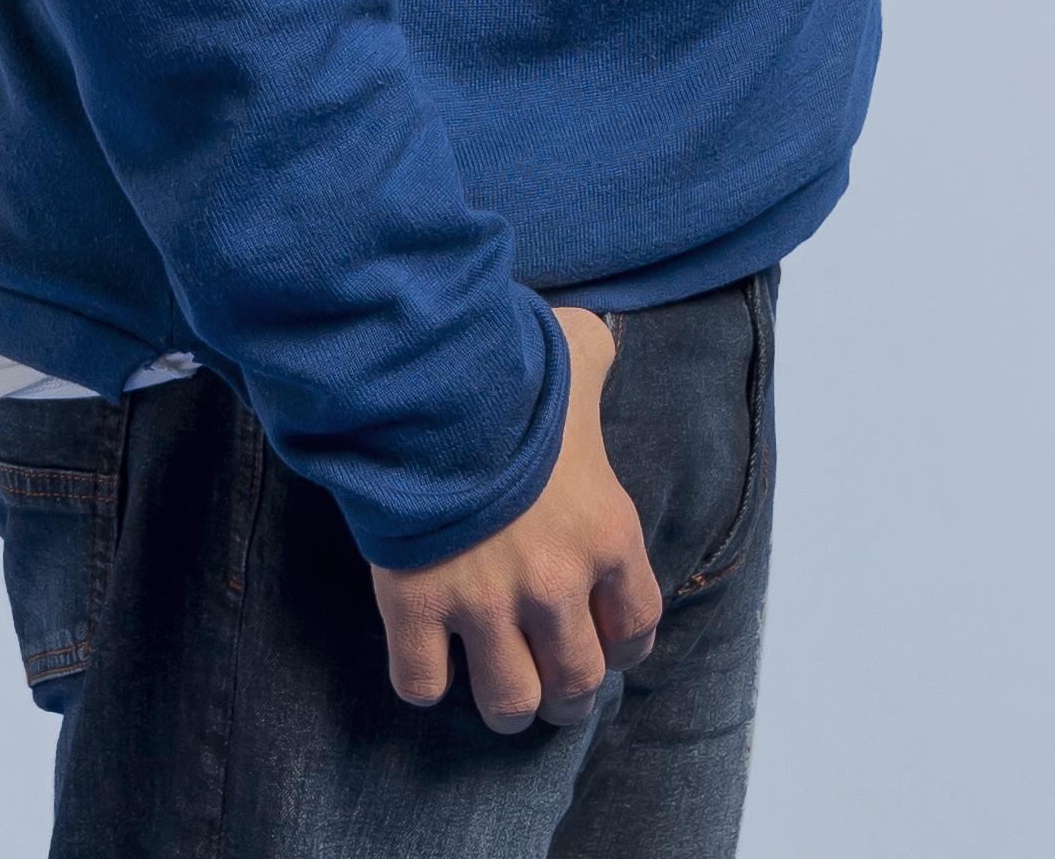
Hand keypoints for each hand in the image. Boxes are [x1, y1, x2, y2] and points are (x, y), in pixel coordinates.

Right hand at [371, 306, 659, 732]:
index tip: (607, 639)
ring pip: (508, 702)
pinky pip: (422, 685)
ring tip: (504, 688)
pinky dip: (426, 679)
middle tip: (554, 685)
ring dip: (509, 703)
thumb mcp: (583, 351)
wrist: (434, 385)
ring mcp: (483, 604)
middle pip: (576, 682)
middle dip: (568, 693)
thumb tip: (596, 351)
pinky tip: (431, 655)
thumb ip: (599, 363)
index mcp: (607, 533)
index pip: (638, 626)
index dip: (623, 642)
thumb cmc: (516, 368)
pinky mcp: (416, 611)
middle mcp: (555, 583)